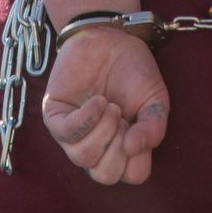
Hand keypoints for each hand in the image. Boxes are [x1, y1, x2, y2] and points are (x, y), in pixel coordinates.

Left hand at [40, 29, 168, 185]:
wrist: (110, 37)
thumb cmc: (133, 70)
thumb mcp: (155, 98)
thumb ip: (154, 127)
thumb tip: (133, 148)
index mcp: (125, 146)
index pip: (132, 175)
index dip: (139, 157)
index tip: (139, 127)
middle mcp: (98, 145)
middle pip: (105, 175)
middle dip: (119, 148)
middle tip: (124, 118)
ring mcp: (75, 135)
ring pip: (84, 158)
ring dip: (103, 131)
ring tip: (111, 106)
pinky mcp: (56, 118)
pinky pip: (67, 133)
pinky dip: (87, 118)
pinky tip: (98, 101)